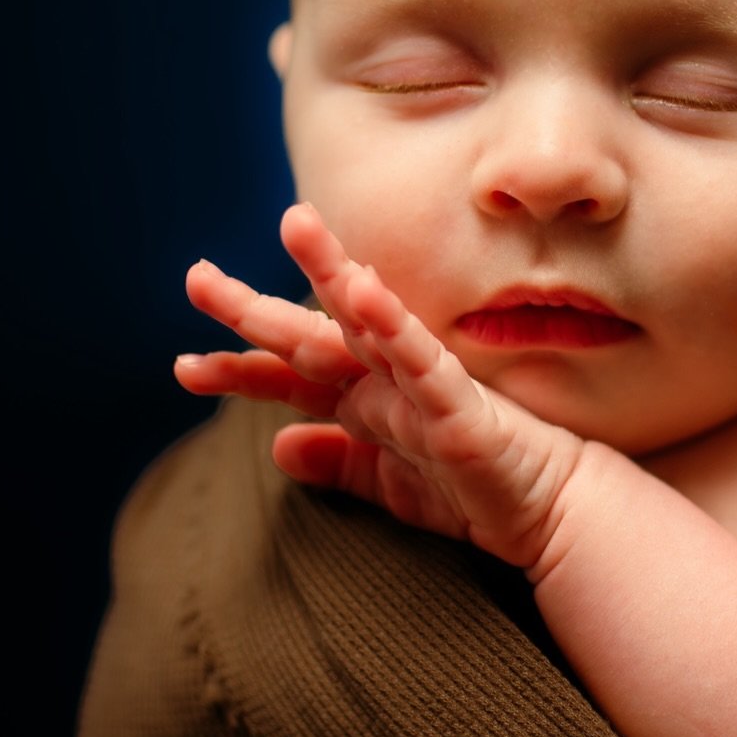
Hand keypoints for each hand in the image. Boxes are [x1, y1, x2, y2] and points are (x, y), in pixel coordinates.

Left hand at [176, 203, 585, 570]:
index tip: (184, 365)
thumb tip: (279, 448)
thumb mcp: (390, 485)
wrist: (552, 511)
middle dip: (253, 309)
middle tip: (195, 278)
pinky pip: (420, 358)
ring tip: (296, 224)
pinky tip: (362, 290)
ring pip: (367, 321)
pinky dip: (391, 324)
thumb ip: (340, 463)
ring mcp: (423, 383)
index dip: (240, 370)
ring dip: (329, 272)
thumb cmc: (477, 491)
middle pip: (311, 335)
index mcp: (368, 397)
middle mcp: (389, 379)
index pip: (292, 376)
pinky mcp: (458, 402)